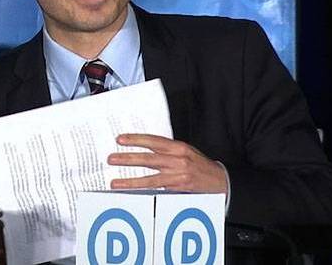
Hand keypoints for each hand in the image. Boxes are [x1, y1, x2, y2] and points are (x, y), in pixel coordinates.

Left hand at [108, 134, 227, 193]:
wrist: (221, 181)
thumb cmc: (200, 166)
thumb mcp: (186, 152)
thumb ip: (167, 151)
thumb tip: (145, 149)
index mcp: (179, 147)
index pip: (153, 141)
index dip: (136, 139)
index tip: (120, 139)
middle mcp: (178, 160)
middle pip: (148, 158)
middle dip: (127, 158)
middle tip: (111, 158)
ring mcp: (179, 175)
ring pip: (150, 178)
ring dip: (130, 180)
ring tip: (115, 182)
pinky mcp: (180, 189)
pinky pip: (158, 189)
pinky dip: (144, 190)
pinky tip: (132, 192)